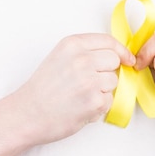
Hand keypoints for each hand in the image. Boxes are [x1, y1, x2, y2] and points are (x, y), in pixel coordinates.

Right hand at [13, 33, 133, 144]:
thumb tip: (117, 56)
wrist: (26, 114)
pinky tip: (81, 108)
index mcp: (72, 44)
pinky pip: (110, 101)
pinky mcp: (95, 101)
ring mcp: (90, 80)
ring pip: (114, 82)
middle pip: (115, 61)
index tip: (128, 59)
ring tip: (82, 97)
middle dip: (107, 72)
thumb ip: (86, 53)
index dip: (121, 51)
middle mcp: (82, 59)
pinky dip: (99, 107)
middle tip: (88, 83)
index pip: (109, 41)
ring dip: (103, 91)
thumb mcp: (60, 58)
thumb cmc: (43, 88)